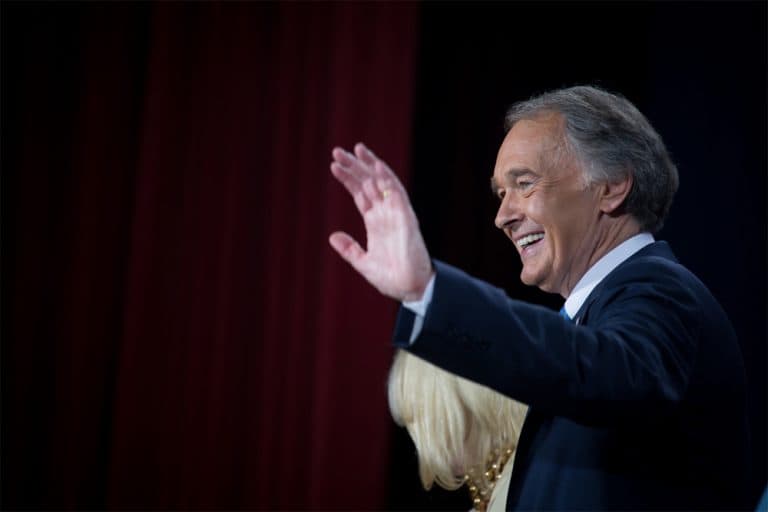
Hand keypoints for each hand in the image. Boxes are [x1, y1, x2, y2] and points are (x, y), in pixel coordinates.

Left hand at [329, 143, 433, 301]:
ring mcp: (396, 213)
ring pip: (382, 182)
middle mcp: (386, 214)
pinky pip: (398, 193)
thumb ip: (349, 249)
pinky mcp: (406, 217)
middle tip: (338, 151)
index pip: (360, 194)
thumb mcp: (363, 263)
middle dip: (354, 167)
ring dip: (370, 165)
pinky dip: (387, 179)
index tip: (334, 166)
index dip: (348, 179)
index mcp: (376, 222)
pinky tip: (376, 166)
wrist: (410, 289)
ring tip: (356, 149)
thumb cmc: (391, 278)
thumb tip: (333, 236)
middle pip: (368, 183)